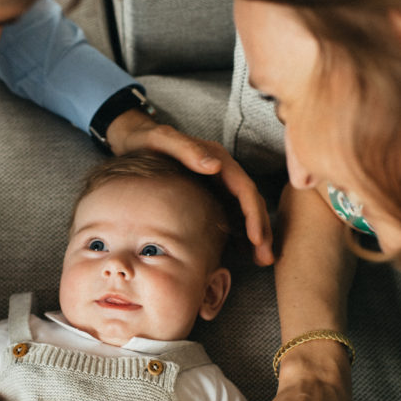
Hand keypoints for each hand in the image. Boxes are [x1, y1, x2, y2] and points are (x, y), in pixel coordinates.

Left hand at [106, 110, 273, 266]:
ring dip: (256, 235)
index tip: (256, 238)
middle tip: (266, 258)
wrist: (133, 142)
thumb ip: (186, 149)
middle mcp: (223, 172)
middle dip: (261, 230)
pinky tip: (243, 253)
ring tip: (262, 260)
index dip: (253, 214)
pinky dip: (240, 234)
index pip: (244, 189)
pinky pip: (231, 216)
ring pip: (245, 211)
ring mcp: (218, 185)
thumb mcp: (161, 139)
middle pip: (250, 202)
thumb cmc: (145, 140)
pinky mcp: (211, 195)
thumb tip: (215, 166)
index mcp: (218, 159)